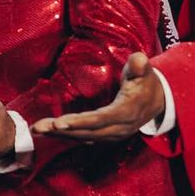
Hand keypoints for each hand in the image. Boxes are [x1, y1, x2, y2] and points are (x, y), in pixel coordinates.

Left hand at [32, 52, 163, 140]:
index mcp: (127, 113)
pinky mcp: (105, 135)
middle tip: (39, 127)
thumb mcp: (146, 72)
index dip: (80, 122)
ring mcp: (112, 134)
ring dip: (59, 134)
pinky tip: (48, 132)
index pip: (101, 120)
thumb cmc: (147, 83)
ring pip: (83, 137)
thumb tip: (139, 59)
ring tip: (37, 129)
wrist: (157, 102)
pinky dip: (65, 135)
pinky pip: (83, 136)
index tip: (60, 122)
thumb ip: (140, 66)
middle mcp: (119, 128)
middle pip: (87, 132)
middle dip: (62, 131)